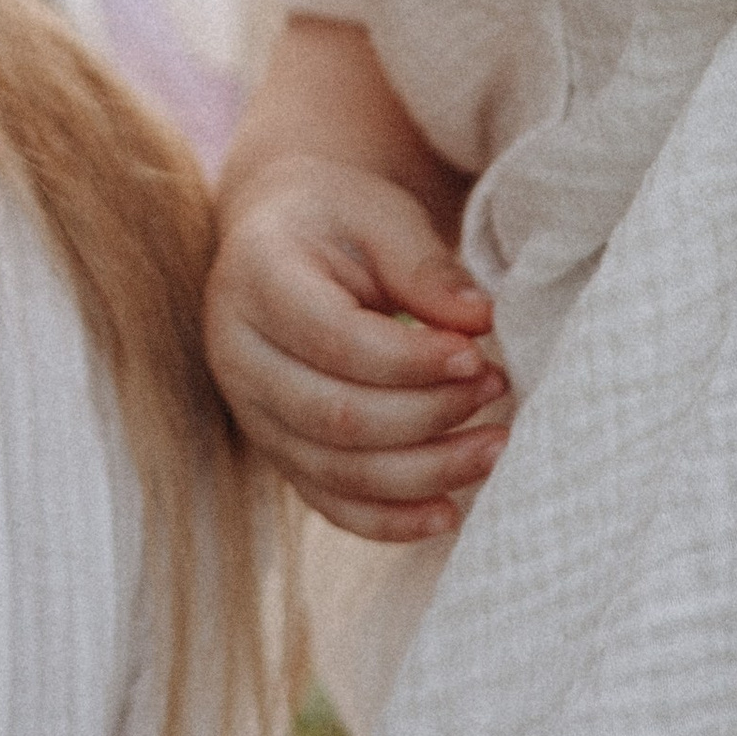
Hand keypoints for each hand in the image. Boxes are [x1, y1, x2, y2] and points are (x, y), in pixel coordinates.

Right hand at [205, 155, 511, 540]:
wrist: (286, 234)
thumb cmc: (340, 218)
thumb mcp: (381, 215)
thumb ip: (425, 267)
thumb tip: (479, 322)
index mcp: (255, 280)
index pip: (335, 341)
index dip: (412, 360)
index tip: (478, 353)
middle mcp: (239, 355)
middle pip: (335, 416)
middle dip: (429, 415)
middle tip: (497, 388)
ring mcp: (251, 413)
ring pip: (337, 470)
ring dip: (425, 471)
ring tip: (495, 445)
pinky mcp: (277, 450)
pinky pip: (329, 502)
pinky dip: (391, 519)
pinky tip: (450, 510)